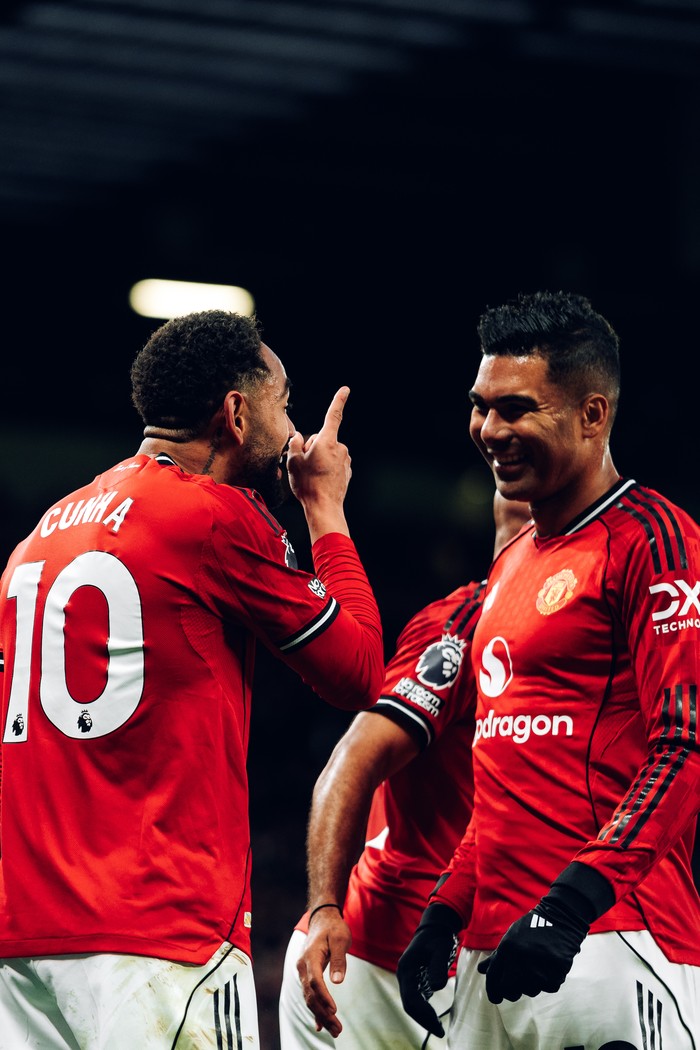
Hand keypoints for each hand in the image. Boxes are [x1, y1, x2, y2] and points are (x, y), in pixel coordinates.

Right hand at [286, 387, 351, 539]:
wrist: (324, 508)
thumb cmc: (308, 485)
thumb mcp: (293, 461)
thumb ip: (295, 445)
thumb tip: (298, 438)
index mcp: (327, 442)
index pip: (333, 416)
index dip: (338, 401)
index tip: (345, 390)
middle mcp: (340, 448)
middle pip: (321, 439)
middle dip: (312, 448)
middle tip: (304, 465)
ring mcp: (345, 460)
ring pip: (327, 453)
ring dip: (318, 459)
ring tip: (311, 475)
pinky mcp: (346, 471)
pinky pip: (333, 464)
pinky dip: (325, 469)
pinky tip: (319, 480)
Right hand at [296, 908, 351, 1037]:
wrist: (323, 919)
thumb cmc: (333, 928)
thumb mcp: (340, 939)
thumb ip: (338, 959)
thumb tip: (337, 981)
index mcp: (310, 956)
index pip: (315, 981)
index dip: (324, 997)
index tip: (334, 1010)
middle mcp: (303, 966)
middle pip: (311, 994)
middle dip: (323, 1014)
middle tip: (338, 1029)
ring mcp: (303, 972)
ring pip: (310, 998)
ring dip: (321, 1015)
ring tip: (335, 1030)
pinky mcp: (308, 975)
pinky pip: (310, 995)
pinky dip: (315, 1010)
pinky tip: (320, 1025)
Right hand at [396, 903, 460, 1037]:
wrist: (435, 927)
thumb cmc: (438, 938)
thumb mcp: (440, 950)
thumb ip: (438, 968)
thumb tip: (436, 988)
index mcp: (405, 968)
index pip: (411, 999)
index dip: (423, 1015)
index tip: (438, 1026)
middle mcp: (404, 974)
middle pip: (409, 1004)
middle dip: (423, 1019)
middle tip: (440, 1031)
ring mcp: (408, 977)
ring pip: (411, 1003)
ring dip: (423, 1016)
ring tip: (438, 1027)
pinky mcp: (414, 978)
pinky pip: (416, 998)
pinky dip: (423, 1009)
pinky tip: (434, 1016)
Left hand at [477, 895, 588, 1003]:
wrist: (560, 916)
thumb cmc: (532, 928)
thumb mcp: (511, 937)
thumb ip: (496, 957)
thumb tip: (481, 971)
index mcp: (507, 949)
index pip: (494, 980)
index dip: (493, 993)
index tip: (496, 999)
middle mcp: (520, 958)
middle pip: (510, 992)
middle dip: (512, 992)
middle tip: (517, 986)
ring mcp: (539, 965)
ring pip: (531, 991)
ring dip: (533, 983)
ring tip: (537, 965)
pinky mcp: (557, 969)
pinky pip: (550, 987)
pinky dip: (550, 980)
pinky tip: (550, 966)